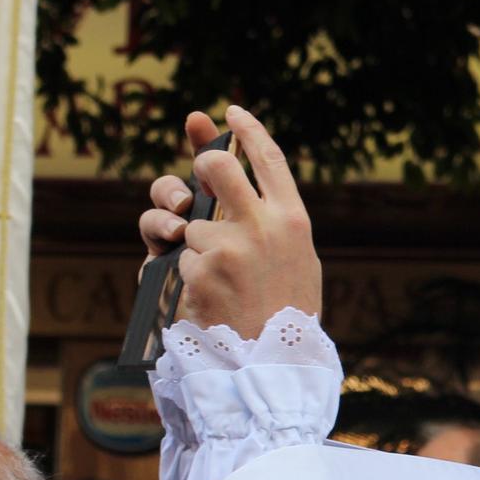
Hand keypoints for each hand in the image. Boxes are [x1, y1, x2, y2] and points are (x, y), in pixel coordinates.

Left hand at [138, 106, 321, 339]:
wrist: (272, 367)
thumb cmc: (287, 316)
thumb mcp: (299, 262)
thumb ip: (275, 224)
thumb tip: (244, 188)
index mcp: (293, 221)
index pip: (268, 158)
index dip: (247, 130)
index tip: (230, 112)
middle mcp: (262, 226)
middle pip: (216, 166)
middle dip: (201, 167)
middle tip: (200, 179)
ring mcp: (227, 247)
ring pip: (192, 224)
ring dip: (197, 249)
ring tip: (223, 284)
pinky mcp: (198, 271)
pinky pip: (180, 260)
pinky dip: (188, 280)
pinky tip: (210, 301)